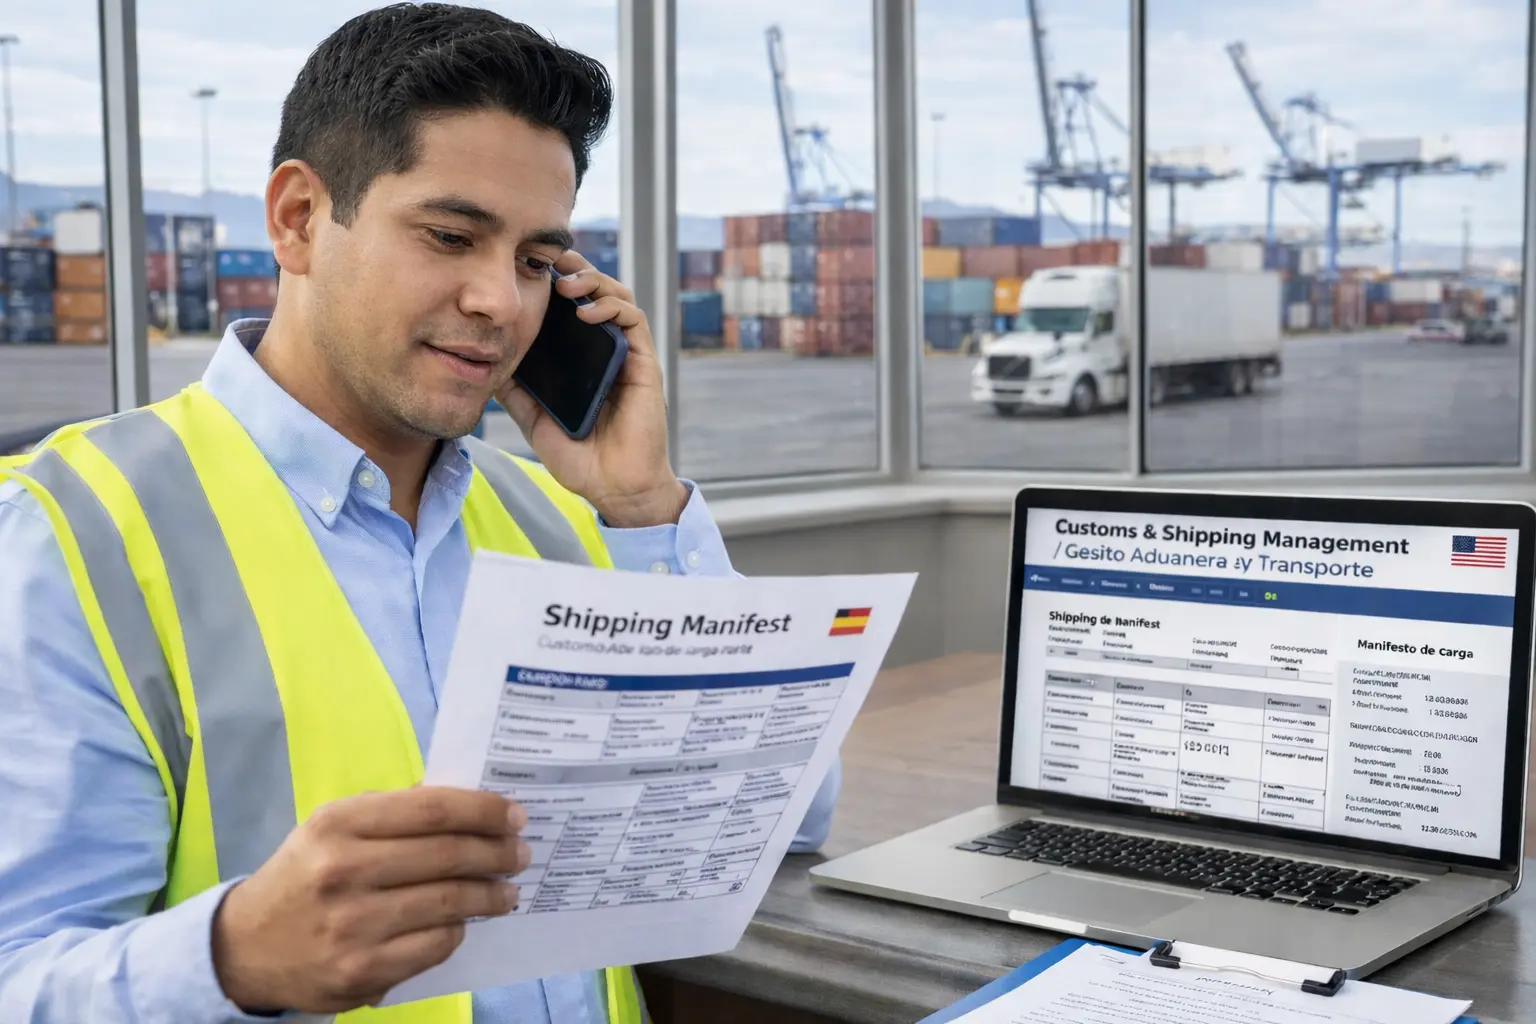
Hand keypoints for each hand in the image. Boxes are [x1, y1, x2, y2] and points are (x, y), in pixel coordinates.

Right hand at [211, 787, 530, 1013]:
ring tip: (507, 891)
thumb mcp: (334, 828)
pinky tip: (466, 922)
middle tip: (520, 853)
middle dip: (497, 852)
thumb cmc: (306, 875)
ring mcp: (352, 925)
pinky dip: (458, 931)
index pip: (432, 809)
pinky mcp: (361, 971)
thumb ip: (394, 815)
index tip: (515, 814)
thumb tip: (470, 807)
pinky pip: (434, 946)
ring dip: (490, 895)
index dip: (483, 810)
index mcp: (338, 824)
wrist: (246, 948)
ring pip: (448, 903)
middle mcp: (343, 871)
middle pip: (448, 855)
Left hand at [495, 251, 688, 528]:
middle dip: (574, 269)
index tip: (527, 269)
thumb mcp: (533, 417)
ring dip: (594, 281)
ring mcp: (627, 355)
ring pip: (618, 297)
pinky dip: (612, 307)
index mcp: (581, 358)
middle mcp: (605, 350)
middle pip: (595, 292)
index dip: (553, 282)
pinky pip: (634, 321)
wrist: (613, 487)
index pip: (569, 307)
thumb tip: (481, 359)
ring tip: (566, 283)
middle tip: (548, 260)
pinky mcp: (644, 364)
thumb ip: (515, 389)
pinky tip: (586, 311)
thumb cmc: (579, 456)